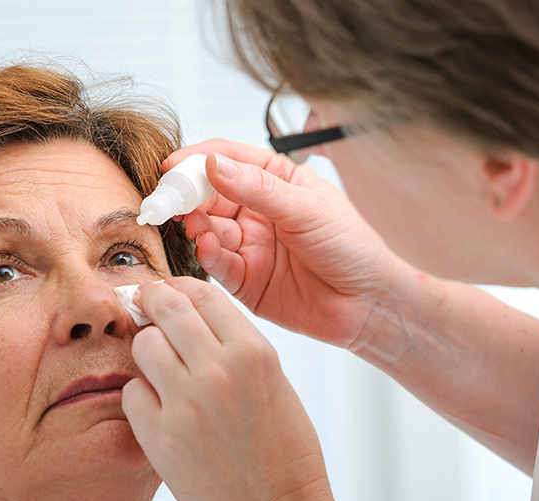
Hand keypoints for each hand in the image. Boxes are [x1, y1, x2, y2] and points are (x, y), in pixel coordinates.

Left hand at [122, 278, 355, 500]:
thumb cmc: (284, 449)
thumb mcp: (274, 381)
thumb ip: (234, 344)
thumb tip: (190, 313)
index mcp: (254, 352)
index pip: (203, 293)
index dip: (180, 286)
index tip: (169, 291)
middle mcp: (219, 371)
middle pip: (167, 308)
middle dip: (151, 300)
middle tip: (143, 304)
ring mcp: (187, 405)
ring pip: (144, 345)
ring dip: (148, 349)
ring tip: (160, 368)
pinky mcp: (161, 439)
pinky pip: (132, 393)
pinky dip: (141, 396)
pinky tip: (159, 408)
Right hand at [164, 139, 406, 347]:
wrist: (368, 304)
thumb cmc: (352, 249)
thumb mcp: (307, 209)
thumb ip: (259, 189)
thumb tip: (214, 165)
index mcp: (277, 181)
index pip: (230, 159)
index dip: (198, 160)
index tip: (173, 166)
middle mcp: (258, 211)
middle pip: (210, 194)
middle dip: (188, 195)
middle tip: (170, 199)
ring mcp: (250, 245)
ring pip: (208, 228)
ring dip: (198, 225)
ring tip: (196, 226)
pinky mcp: (245, 279)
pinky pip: (216, 263)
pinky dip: (207, 254)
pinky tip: (208, 247)